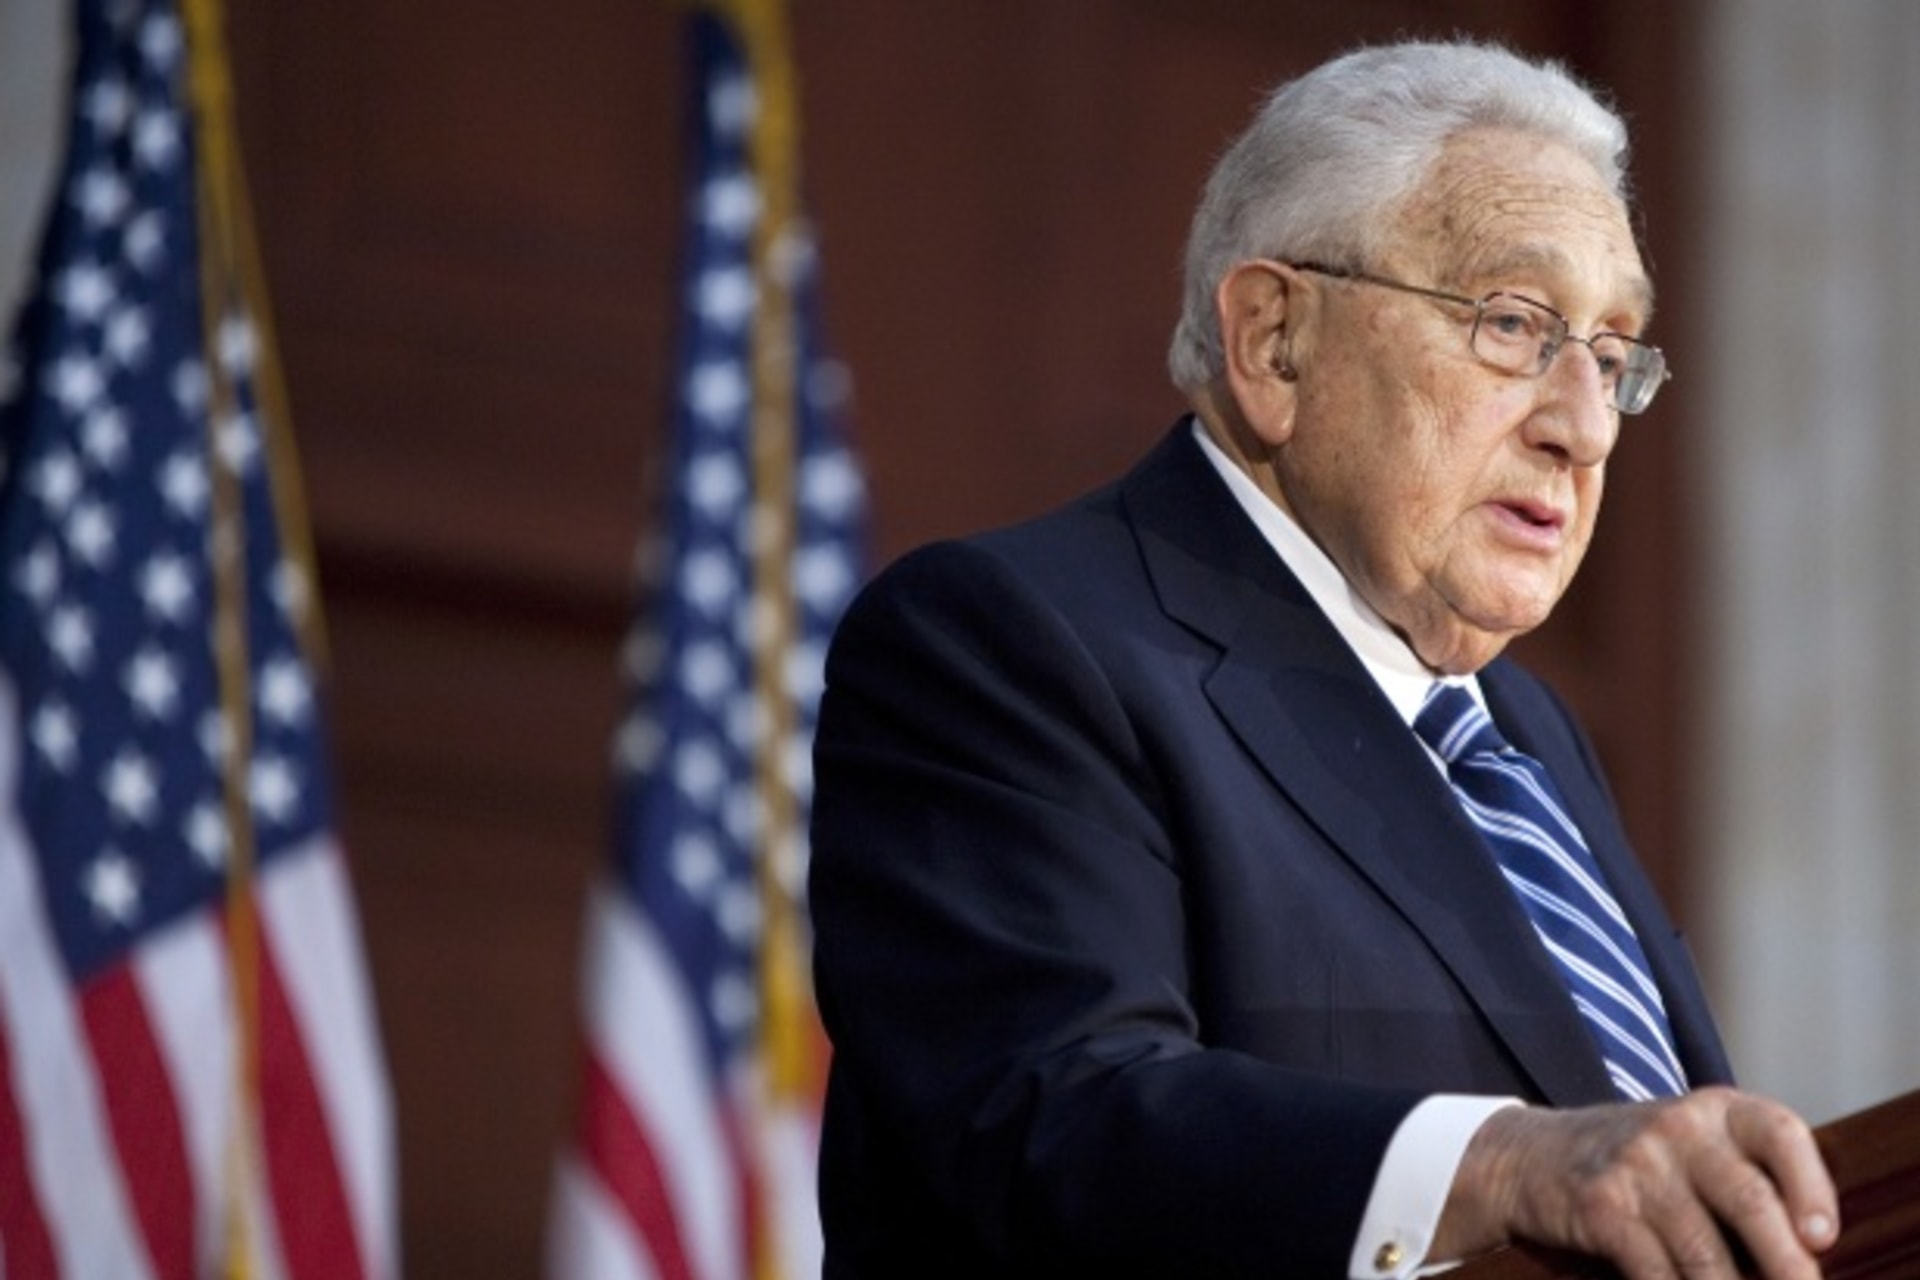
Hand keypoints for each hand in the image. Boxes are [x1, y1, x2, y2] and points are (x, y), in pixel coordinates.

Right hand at [1436, 1087, 1837, 1278]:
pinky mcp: (1601, 1206)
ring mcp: (1636, 1164)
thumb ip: (1750, 1177)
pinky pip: (1657, 1272)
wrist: (1529, 1155)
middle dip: (1787, 1265)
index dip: (1811, 1186)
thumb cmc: (1637, 1162)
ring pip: (1705, 1252)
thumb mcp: (1693, 1145)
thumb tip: (1810, 1252)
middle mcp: (1677, 1127)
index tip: (1822, 1238)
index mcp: (1714, 1109)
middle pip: (1749, 1200)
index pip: (1780, 1133)